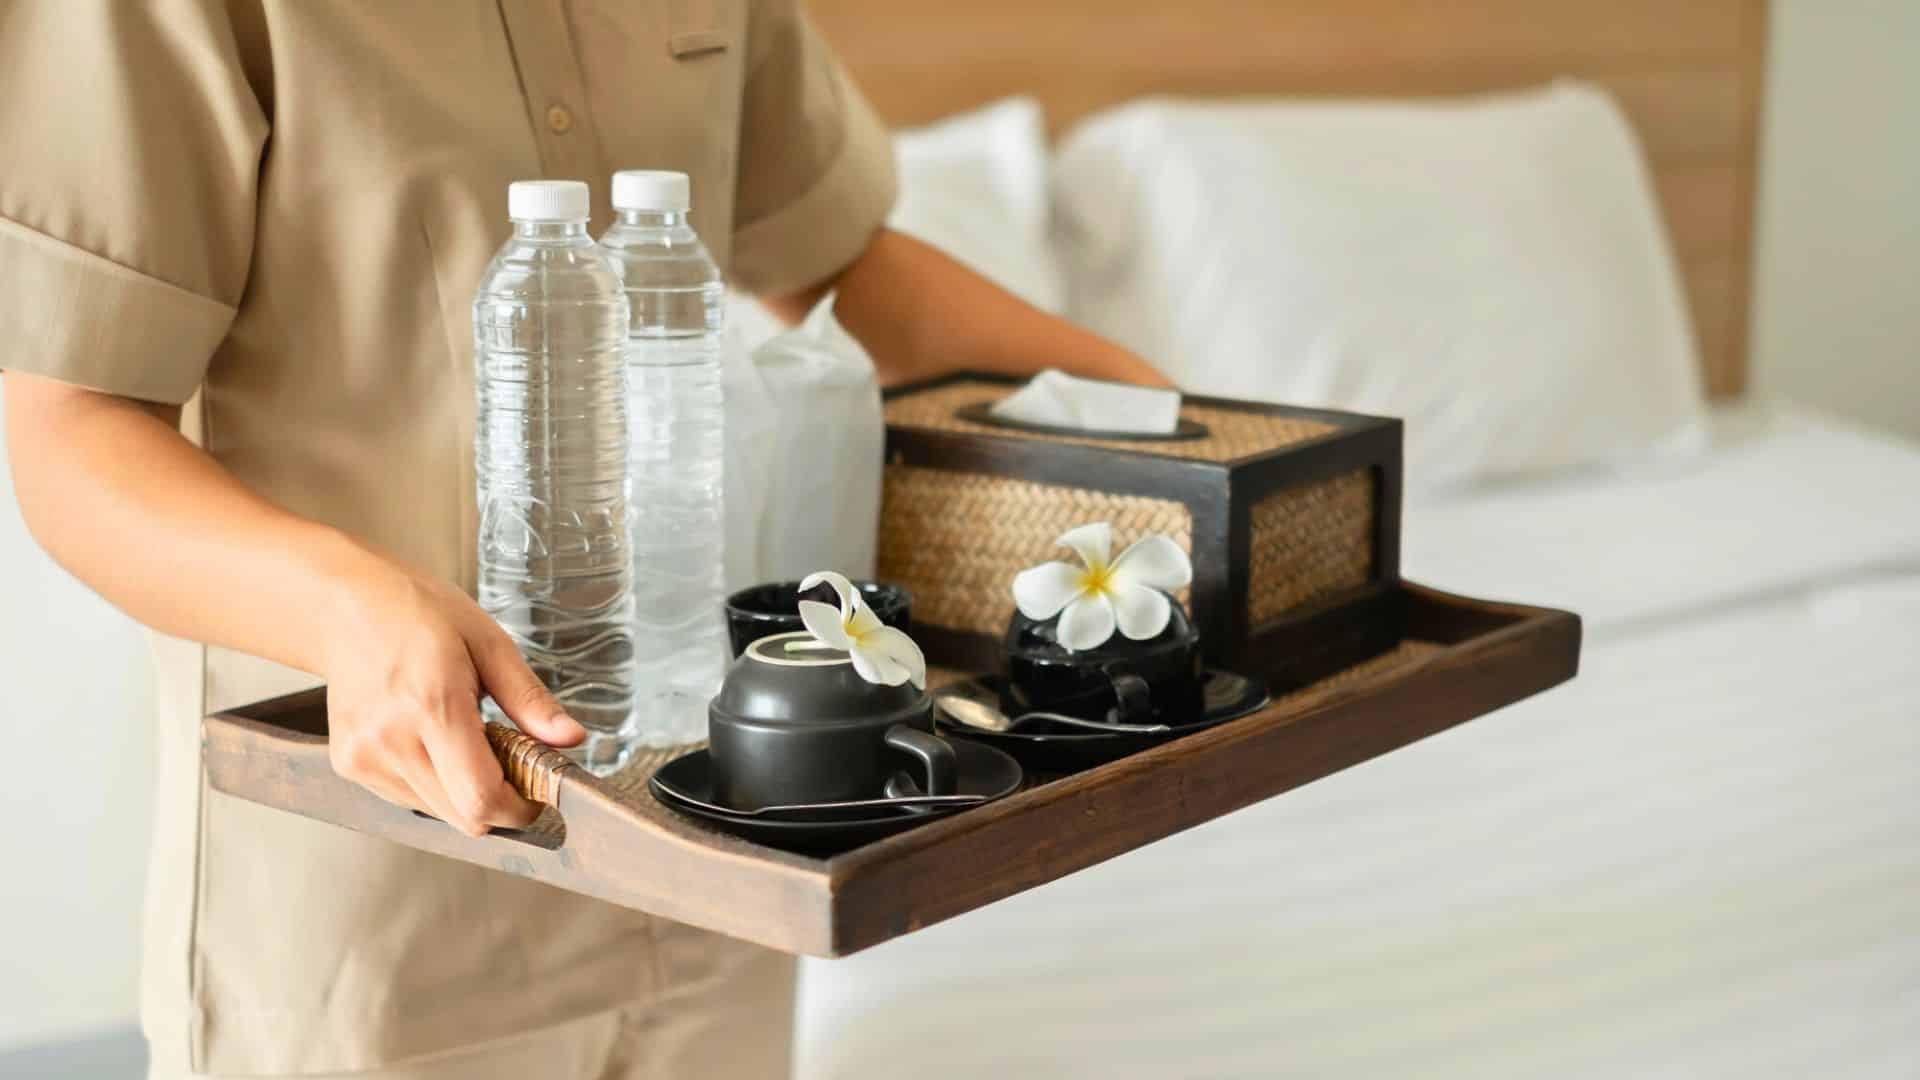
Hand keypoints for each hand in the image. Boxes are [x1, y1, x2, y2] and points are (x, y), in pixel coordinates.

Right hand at [319, 562, 585, 836]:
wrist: (345, 607)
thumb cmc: (417, 613)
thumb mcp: (489, 643)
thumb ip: (531, 699)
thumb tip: (572, 738)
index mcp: (432, 705)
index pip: (481, 798)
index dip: (520, 808)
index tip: (538, 793)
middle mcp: (391, 739)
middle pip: (463, 816)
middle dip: (498, 800)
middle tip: (509, 759)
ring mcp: (364, 757)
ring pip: (437, 812)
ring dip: (464, 792)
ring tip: (464, 739)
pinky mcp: (349, 765)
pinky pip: (408, 798)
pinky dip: (434, 784)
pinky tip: (431, 740)